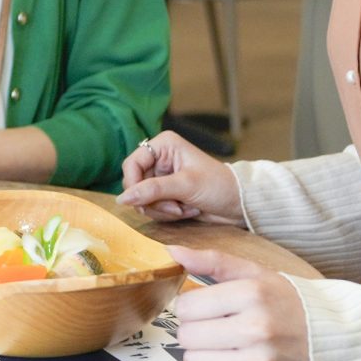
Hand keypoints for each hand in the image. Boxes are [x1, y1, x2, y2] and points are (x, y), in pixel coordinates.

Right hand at [118, 130, 243, 225]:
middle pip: (135, 185)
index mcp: (164, 145)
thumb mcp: (185, 185)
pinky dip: (167, 214)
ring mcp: (162, 178)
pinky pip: (152, 208)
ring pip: (142, 199)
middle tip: (174, 207)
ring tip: (184, 208)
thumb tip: (122, 198)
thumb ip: (153, 190)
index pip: (132, 164)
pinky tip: (186, 210)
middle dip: (154, 201)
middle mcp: (160, 159)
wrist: (239, 205)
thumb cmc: (218, 186)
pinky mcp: (166, 195)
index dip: (133, 184)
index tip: (140, 202)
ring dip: (162, 210)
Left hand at [170, 245, 310, 360]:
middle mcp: (256, 328)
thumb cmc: (291, 305)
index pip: (186, 306)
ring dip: (203, 357)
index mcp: (253, 293)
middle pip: (186, 335)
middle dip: (196, 331)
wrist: (339, 343)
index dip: (192, 307)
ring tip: (227, 349)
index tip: (209, 309)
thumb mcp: (258, 275)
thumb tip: (172, 252)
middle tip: (218, 329)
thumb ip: (213, 261)